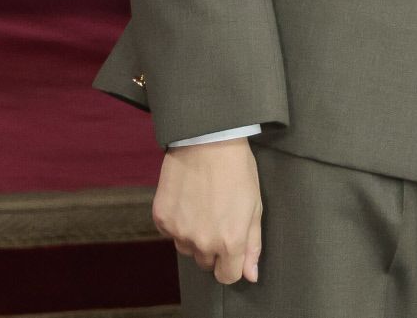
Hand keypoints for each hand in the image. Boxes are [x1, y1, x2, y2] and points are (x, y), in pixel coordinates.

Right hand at [153, 137, 261, 283]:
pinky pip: (170, 233)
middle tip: (220, 218)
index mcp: (230, 241)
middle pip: (206, 262)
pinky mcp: (162, 219)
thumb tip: (251, 274)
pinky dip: (179, 221)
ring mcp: (179, 232)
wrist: (207, 141)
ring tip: (204, 205)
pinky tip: (189, 199)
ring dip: (195, 236)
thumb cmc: (237, 170)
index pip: (227, 276)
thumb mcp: (255, 205)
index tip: (233, 249)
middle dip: (214, 247)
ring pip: (187, 248)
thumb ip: (252, 244)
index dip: (232, 264)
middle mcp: (202, 242)